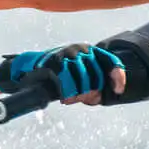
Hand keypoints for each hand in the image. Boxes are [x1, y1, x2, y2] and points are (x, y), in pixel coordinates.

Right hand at [0, 43, 127, 105]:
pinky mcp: (56, 62)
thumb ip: (92, 84)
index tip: (118, 90)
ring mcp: (68, 54)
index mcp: (89, 50)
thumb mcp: (78, 78)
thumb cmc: (57, 76)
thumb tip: (99, 96)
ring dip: (78, 94)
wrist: (30, 70)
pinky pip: (67, 83)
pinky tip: (64, 98)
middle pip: (97, 76)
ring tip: (70, 99)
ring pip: (83, 81)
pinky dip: (67, 93)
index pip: (110, 61)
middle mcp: (81, 48)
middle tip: (80, 99)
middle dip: (91, 92)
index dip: (117, 77)